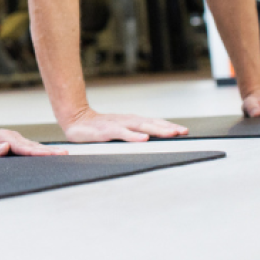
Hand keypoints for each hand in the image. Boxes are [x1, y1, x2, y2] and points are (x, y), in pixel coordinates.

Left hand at [0, 126, 67, 156]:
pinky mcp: (18, 144)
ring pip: (35, 146)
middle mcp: (13, 138)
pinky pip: (32, 148)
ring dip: (49, 151)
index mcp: (4, 138)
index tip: (48, 154)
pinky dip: (43, 152)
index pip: (22, 147)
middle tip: (64, 154)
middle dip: (49, 151)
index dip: (36, 152)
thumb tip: (5, 148)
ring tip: (64, 154)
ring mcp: (17, 140)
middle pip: (33, 146)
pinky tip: (53, 155)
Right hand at [62, 109, 188, 142]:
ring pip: (140, 126)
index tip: (184, 131)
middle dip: (167, 128)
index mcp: (131, 121)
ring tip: (170, 134)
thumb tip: (152, 139)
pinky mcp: (106, 131)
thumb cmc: (98, 127)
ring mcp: (117, 125)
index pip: (154, 122)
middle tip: (182, 132)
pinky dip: (133, 136)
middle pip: (151, 123)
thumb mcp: (119, 129)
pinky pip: (122, 133)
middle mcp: (127, 120)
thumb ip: (134, 133)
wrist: (75, 120)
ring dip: (156, 130)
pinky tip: (143, 139)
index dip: (169, 126)